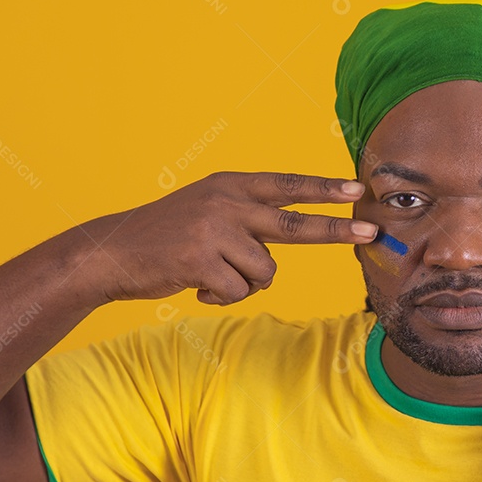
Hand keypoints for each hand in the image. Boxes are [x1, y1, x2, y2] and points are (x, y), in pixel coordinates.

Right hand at [74, 171, 377, 305]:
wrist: (111, 252)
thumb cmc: (165, 235)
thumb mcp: (206, 208)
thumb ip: (247, 215)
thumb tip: (295, 230)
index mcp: (230, 185)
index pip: (286, 185)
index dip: (324, 188)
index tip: (357, 188)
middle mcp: (226, 203)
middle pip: (294, 224)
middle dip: (336, 231)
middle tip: (370, 233)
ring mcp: (214, 230)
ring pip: (265, 271)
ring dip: (245, 283)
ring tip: (212, 274)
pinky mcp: (202, 260)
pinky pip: (239, 291)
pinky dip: (222, 296)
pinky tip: (197, 285)